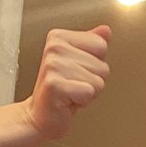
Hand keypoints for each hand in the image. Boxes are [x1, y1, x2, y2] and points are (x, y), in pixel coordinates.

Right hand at [22, 26, 111, 141]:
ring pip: (98, 81)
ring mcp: (53, 65)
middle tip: (73, 86)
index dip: (95, 65)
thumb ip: (91, 45)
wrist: (40, 116)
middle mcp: (55, 47)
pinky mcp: (55, 84)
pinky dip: (83, 102)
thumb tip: (106, 30)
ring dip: (88, 93)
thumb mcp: (79, 63)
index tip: (77, 73)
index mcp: (60, 37)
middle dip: (92, 81)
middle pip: (102, 66)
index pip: (101, 46)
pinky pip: (89, 93)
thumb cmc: (60, 92)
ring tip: (71, 93)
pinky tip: (68, 101)